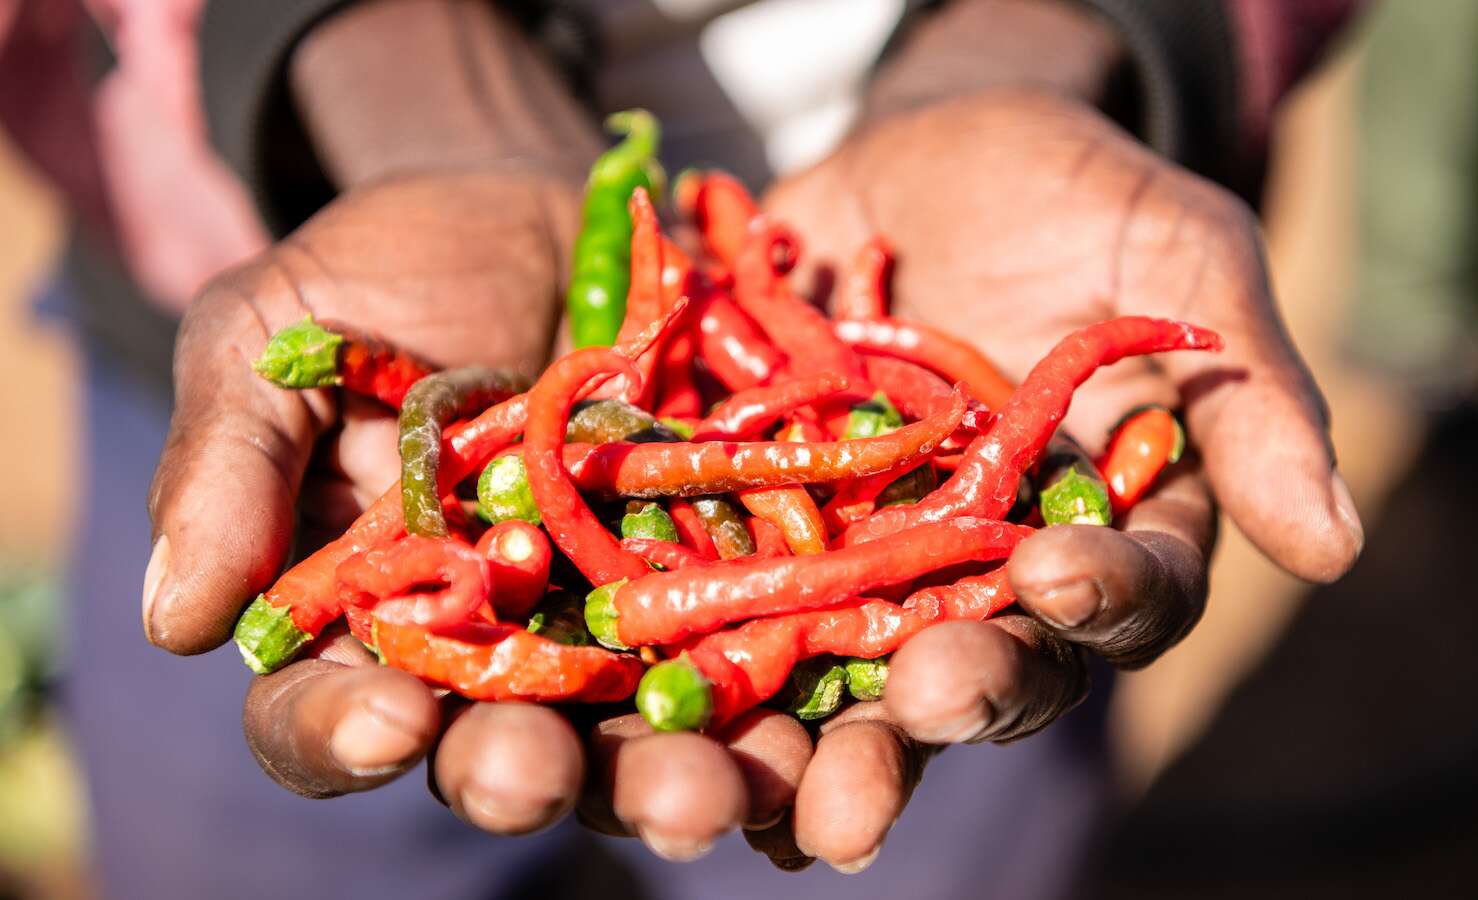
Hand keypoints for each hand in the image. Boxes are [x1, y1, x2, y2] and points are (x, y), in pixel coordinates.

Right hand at [140, 166, 832, 854]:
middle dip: (523, 772)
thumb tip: (175, 619)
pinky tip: (825, 708)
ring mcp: (619, 621)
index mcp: (366, 621)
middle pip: (501, 747)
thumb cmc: (382, 275)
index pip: (329, 714)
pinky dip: (795, 683)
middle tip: (544, 777)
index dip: (344, 733)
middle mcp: (497, 652)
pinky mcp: (727, 572)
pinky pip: (764, 643)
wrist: (538, 210)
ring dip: (676, 772)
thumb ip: (227, 464)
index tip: (386, 717)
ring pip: (642, 731)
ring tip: (710, 786)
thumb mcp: (275, 339)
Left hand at [741, 87, 1363, 862]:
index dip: (1101, 599)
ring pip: (844, 665)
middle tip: (908, 730)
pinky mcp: (765, 512)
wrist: (931, 148)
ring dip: (809, 734)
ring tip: (773, 795)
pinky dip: (692, 628)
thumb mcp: (1179, 255)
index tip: (1060, 575)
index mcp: (1103, 531)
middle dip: (944, 705)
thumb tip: (1338, 548)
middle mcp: (984, 571)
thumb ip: (1245, 394)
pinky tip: (652, 677)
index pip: (1124, 599)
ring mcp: (867, 551)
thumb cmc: (1079, 194)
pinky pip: (725, 577)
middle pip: (978, 667)